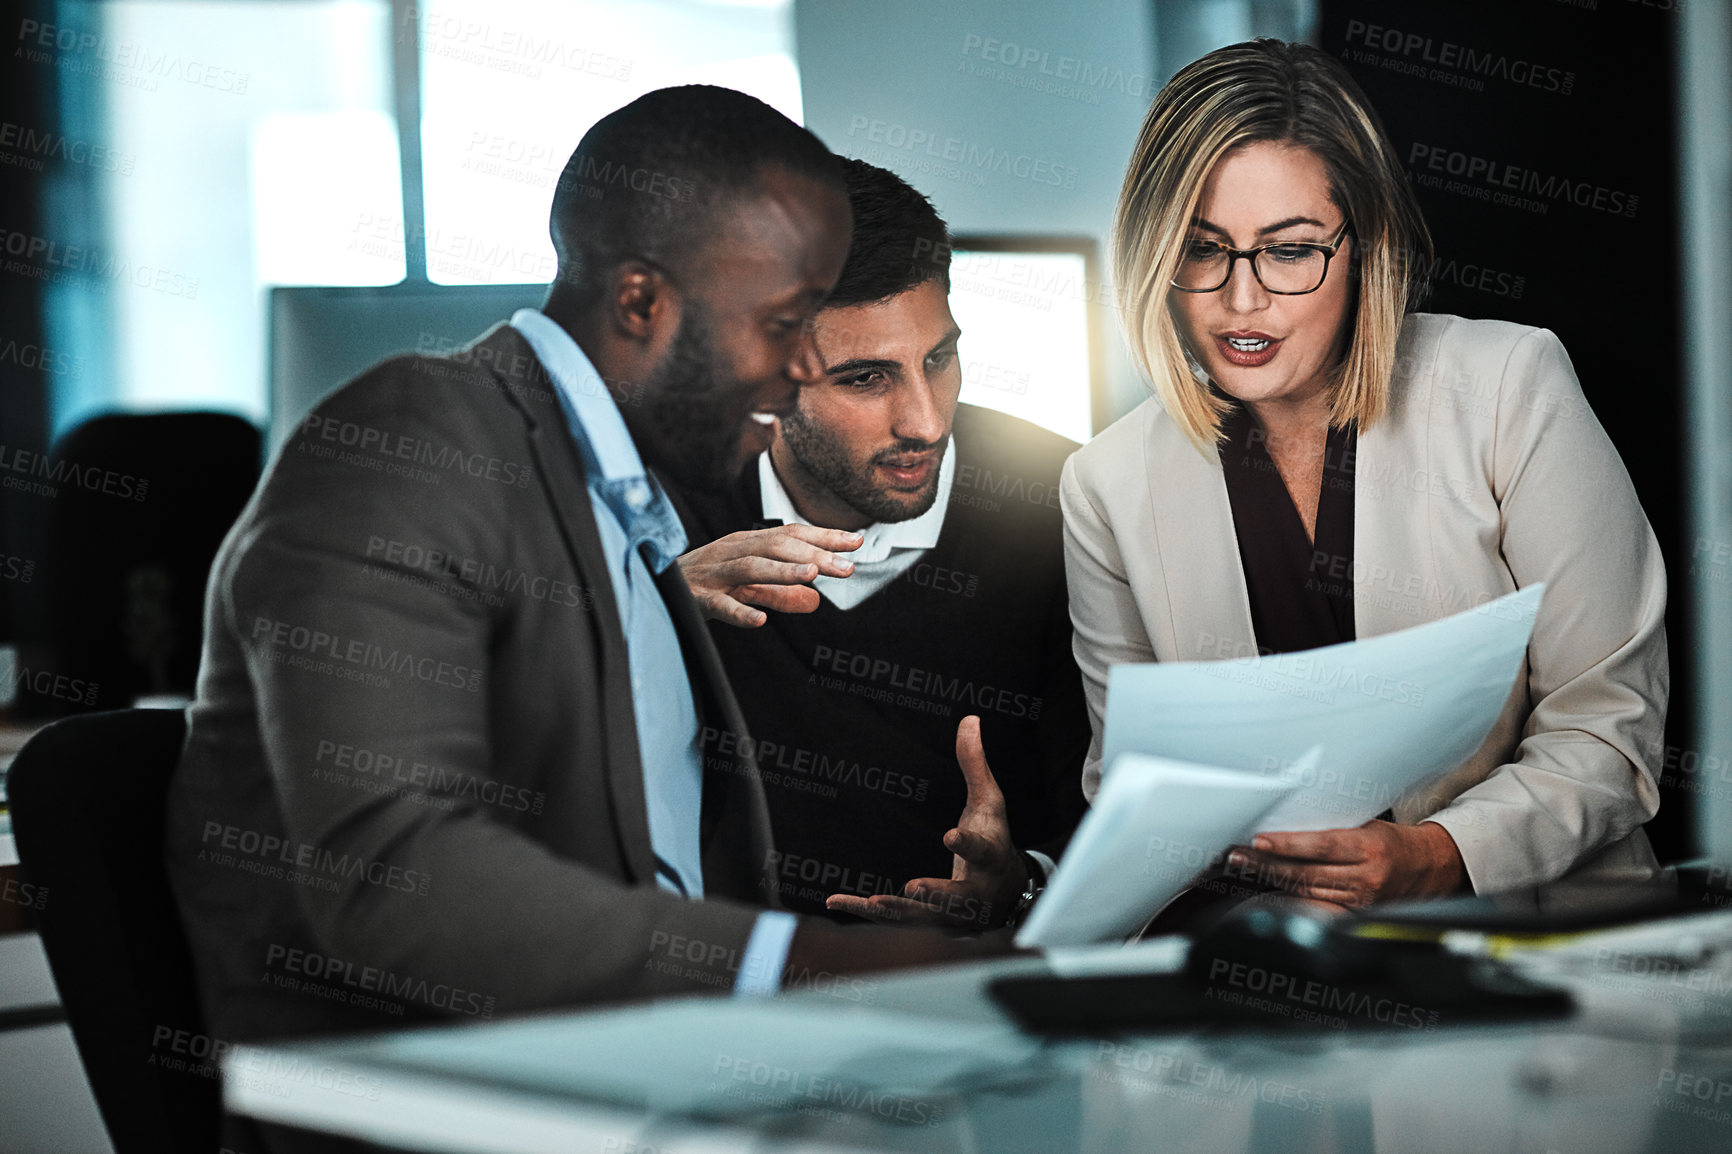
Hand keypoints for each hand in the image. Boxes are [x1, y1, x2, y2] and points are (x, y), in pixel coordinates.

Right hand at [677, 524, 861, 626]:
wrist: (651, 586)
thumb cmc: (705, 584)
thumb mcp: (746, 587)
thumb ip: (779, 593)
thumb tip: (814, 601)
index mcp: (746, 543)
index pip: (791, 535)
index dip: (823, 537)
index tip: (857, 541)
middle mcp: (731, 551)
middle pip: (777, 547)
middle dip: (814, 554)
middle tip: (847, 567)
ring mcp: (713, 574)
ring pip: (751, 568)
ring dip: (782, 571)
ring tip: (811, 575)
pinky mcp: (696, 599)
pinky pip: (719, 605)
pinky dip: (739, 612)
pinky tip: (759, 621)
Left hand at [826, 716, 1025, 928]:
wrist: (1008, 893)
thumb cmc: (994, 837)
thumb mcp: (990, 801)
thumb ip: (975, 764)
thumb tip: (970, 719)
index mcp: (991, 857)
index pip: (981, 850)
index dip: (966, 844)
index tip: (950, 836)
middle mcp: (975, 893)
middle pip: (957, 897)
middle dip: (935, 894)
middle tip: (912, 887)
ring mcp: (953, 914)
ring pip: (925, 917)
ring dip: (898, 911)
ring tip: (871, 901)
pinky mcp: (929, 922)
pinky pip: (896, 921)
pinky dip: (867, 913)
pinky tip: (835, 902)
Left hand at [1225, 820, 1466, 907]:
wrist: (1429, 869)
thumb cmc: (1392, 841)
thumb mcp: (1369, 824)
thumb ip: (1334, 826)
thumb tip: (1289, 818)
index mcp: (1370, 848)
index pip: (1321, 846)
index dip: (1287, 845)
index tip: (1259, 840)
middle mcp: (1367, 878)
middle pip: (1306, 872)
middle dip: (1267, 863)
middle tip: (1238, 854)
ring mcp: (1361, 901)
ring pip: (1306, 890)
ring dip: (1271, 878)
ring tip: (1245, 866)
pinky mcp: (1357, 914)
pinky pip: (1316, 905)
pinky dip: (1290, 894)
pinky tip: (1268, 885)